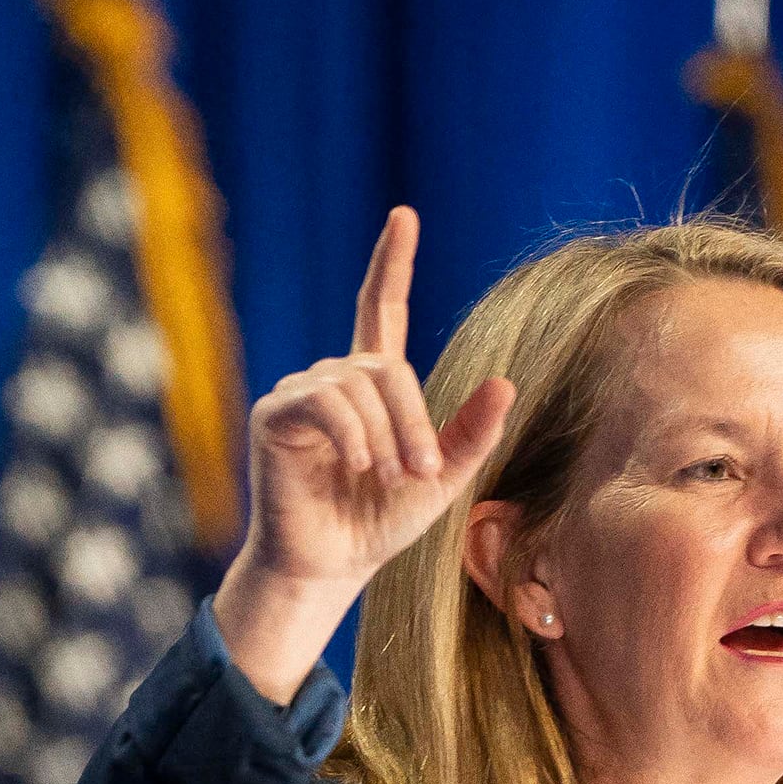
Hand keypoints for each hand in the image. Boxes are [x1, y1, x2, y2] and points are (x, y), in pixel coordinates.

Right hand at [211, 207, 514, 703]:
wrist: (328, 567)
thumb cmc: (378, 526)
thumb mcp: (441, 480)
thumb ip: (471, 434)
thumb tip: (507, 382)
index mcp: (371, 386)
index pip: (382, 309)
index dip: (392, 264)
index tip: (404, 217)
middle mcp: (333, 378)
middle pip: (385, 366)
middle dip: (412, 419)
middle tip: (420, 472)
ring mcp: (301, 392)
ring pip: (358, 384)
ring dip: (384, 434)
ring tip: (385, 477)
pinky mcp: (275, 414)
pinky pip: (323, 400)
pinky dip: (350, 434)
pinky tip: (355, 465)